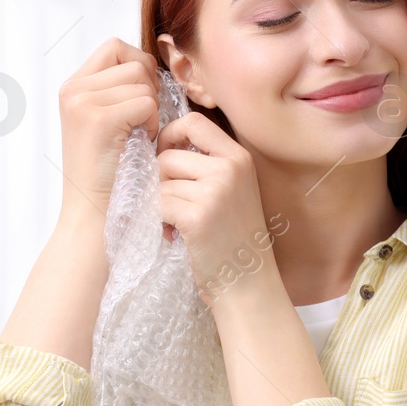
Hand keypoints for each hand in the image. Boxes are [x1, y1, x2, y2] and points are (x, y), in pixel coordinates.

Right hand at [56, 38, 160, 223]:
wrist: (95, 212)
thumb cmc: (113, 170)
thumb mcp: (111, 121)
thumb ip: (120, 90)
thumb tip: (150, 64)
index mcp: (74, 86)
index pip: (115, 47)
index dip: (139, 67)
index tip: (142, 99)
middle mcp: (73, 89)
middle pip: (132, 60)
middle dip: (149, 89)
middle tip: (142, 121)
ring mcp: (82, 102)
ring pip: (142, 81)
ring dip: (152, 108)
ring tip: (138, 135)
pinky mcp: (98, 119)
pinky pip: (146, 103)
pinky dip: (152, 124)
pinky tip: (139, 143)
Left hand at [154, 111, 276, 305]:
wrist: (248, 284)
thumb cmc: (234, 238)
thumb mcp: (232, 190)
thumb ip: (207, 164)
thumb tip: (161, 145)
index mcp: (239, 158)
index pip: (193, 121)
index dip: (170, 135)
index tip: (168, 158)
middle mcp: (230, 169)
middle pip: (168, 156)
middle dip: (162, 182)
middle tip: (175, 206)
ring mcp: (215, 192)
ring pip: (160, 182)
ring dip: (161, 205)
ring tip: (178, 224)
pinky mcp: (197, 216)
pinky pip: (158, 205)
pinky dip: (160, 223)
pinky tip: (176, 236)